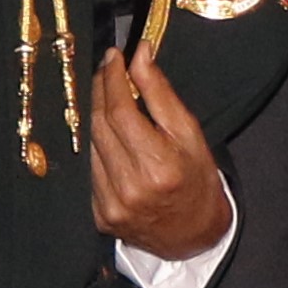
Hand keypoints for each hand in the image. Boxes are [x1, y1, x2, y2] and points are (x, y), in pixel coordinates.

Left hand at [89, 46, 233, 259]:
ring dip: (96, 117)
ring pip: (91, 145)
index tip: (113, 57)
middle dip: (102, 91)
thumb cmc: (197, 180)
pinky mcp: (100, 215)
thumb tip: (140, 54)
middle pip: (100, 124)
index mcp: (159, 165)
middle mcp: (131, 187)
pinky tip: (108, 137)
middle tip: (108, 70)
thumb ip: (160, 93)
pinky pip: (90, 169)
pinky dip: (96, 147)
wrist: (194, 233)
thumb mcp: (190, 133)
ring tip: (109, 99)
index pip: (120, 110)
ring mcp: (111, 204)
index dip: (113, 79)